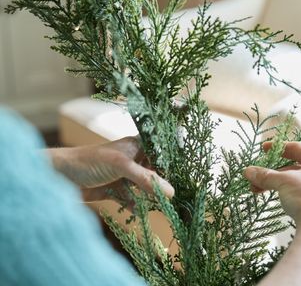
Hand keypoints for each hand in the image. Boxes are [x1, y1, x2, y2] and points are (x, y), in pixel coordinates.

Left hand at [48, 137, 173, 206]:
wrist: (60, 176)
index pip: (159, 152)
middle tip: (172, 197)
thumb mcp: (121, 166)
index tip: (183, 176)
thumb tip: (172, 192)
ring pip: (143, 187)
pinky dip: (134, 205)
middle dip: (161, 184)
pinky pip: (130, 199)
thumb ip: (146, 179)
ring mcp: (123, 175)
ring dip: (148, 197)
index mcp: (135, 146)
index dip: (171, 163)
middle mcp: (132, 160)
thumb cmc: (90, 161)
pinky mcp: (114, 189)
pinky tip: (137, 212)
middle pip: (153, 172)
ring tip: (157, 206)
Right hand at [244, 141, 300, 226]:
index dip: (278, 147)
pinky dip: (281, 191)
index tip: (264, 149)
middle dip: (270, 171)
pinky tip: (268, 195)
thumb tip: (248, 171)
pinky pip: (296, 191)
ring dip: (272, 183)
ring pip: (292, 180)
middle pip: (292, 166)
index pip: (297, 148)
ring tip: (255, 189)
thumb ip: (265, 175)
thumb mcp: (283, 182)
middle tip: (255, 174)